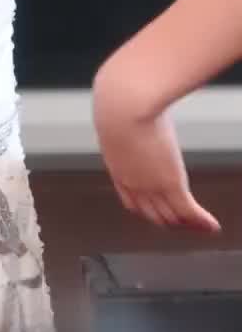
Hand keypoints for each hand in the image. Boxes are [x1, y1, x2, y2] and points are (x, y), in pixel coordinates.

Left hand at [92, 65, 220, 233]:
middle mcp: (133, 183)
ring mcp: (152, 186)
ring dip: (187, 225)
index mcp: (119, 168)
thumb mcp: (121, 119)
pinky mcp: (170, 183)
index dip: (146, 210)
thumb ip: (128, 122)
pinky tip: (211, 225)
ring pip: (171, 216)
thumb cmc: (119, 104)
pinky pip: (188, 210)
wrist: (122, 106)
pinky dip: (200, 222)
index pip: (132, 202)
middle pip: (152, 214)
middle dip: (169, 222)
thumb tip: (133, 109)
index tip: (157, 214)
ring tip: (201, 228)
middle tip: (184, 225)